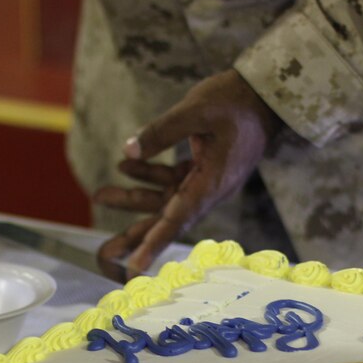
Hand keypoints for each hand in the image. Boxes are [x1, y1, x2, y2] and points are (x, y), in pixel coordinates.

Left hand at [93, 69, 280, 277]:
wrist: (264, 96)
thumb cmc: (235, 102)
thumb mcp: (197, 110)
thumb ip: (162, 131)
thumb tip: (128, 151)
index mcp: (212, 182)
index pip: (178, 219)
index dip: (154, 242)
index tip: (135, 266)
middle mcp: (209, 189)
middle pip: (167, 219)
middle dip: (136, 234)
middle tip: (106, 252)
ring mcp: (205, 181)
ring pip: (164, 199)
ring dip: (132, 198)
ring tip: (99, 195)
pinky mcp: (202, 169)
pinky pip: (171, 181)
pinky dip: (147, 175)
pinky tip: (124, 166)